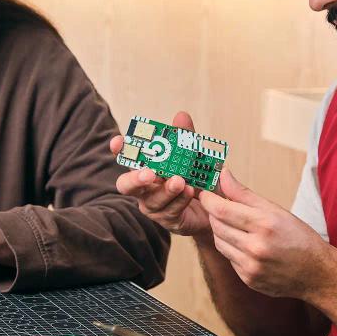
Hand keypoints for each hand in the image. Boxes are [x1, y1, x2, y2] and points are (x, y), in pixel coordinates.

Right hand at [110, 111, 210, 238]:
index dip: (120, 150)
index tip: (117, 142)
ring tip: (179, 180)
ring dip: (166, 189)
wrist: (219, 206)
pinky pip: (171, 210)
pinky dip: (180, 200)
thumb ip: (186, 138)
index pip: (128, 159)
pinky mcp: (168, 220)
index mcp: (147, 168)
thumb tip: (181, 115)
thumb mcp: (196, 156)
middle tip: (149, 173)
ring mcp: (154, 206)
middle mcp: (145, 188)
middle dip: (135, 178)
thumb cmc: (200, 178)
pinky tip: (190, 191)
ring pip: (152, 200)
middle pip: (126, 185)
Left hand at [198, 169, 336, 299]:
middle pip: (217, 225)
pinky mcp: (248, 279)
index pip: (222, 209)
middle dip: (214, 214)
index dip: (208, 200)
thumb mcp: (276, 210)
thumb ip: (244, 194)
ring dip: (220, 230)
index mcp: (265, 224)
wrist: (317, 273)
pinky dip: (231, 248)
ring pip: (219, 242)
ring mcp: (251, 266)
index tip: (204, 193)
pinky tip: (244, 244)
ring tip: (233, 225)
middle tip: (219, 206)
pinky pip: (229, 258)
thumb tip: (223, 175)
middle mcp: (256, 247)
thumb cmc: (299, 237)